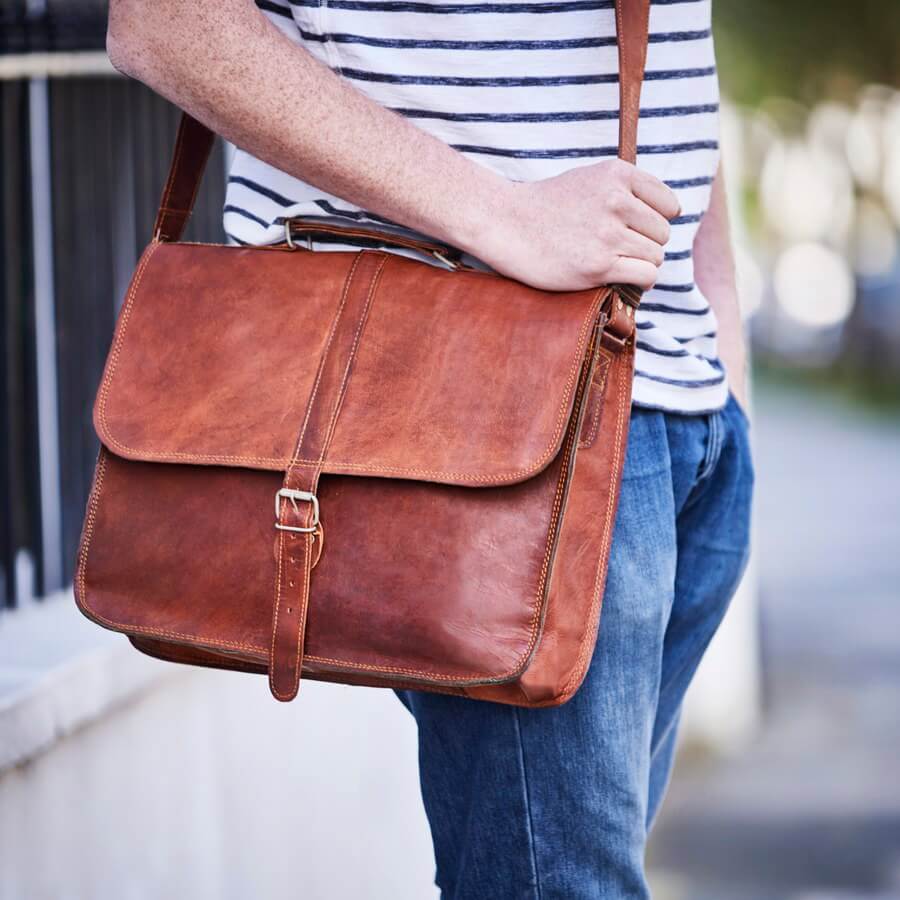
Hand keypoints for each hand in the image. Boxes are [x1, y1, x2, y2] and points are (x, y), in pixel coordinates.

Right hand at [477, 159, 680, 291]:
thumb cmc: (546, 206)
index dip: (656, 221)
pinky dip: (640, 281)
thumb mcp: (588, 179)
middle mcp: (616, 200)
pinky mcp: (598, 265)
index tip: (636, 229)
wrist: (505, 223)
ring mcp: (607, 234)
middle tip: (618, 249)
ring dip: (640, 264)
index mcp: (617, 174)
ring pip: (655, 256)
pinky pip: (645, 275)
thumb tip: (669, 214)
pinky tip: (623, 278)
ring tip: (615, 262)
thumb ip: (625, 189)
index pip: (669, 205)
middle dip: (645, 244)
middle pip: (662, 234)